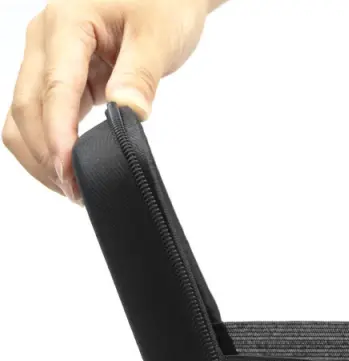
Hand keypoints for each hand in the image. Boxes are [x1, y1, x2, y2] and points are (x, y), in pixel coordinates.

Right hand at [3, 0, 224, 202]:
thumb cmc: (164, 4)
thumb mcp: (159, 38)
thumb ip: (139, 76)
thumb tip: (126, 113)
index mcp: (68, 23)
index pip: (54, 89)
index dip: (59, 135)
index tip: (70, 171)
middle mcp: (46, 40)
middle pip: (27, 107)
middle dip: (47, 154)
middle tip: (77, 192)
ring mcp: (48, 59)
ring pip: (24, 115)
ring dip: (42, 154)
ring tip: (73, 188)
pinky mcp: (59, 76)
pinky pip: (41, 114)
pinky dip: (50, 144)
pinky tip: (71, 167)